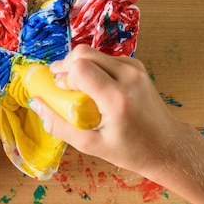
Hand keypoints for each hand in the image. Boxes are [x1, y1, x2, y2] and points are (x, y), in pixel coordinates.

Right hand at [29, 45, 186, 177]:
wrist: (168, 146)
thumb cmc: (131, 150)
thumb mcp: (91, 145)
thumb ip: (59, 125)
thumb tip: (35, 103)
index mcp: (117, 98)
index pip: (81, 68)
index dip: (65, 76)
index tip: (62, 92)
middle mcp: (128, 76)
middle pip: (84, 53)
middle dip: (67, 66)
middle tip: (61, 85)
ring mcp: (135, 68)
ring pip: (93, 53)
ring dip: (79, 66)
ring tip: (77, 88)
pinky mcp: (137, 66)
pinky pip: (105, 58)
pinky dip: (93, 68)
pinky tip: (94, 87)